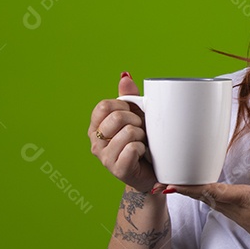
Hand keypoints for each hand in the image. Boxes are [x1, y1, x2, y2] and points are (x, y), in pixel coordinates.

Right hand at [89, 73, 164, 193]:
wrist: (153, 172)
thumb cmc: (143, 141)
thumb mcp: (136, 116)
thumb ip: (129, 97)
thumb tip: (125, 76)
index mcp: (96, 127)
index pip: (104, 105)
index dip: (123, 105)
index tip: (132, 114)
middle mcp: (96, 142)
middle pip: (117, 117)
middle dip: (136, 120)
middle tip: (141, 130)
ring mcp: (105, 158)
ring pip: (128, 132)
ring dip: (142, 135)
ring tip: (143, 143)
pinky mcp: (118, 169)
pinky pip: (133, 148)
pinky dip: (143, 148)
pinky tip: (142, 155)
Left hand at [171, 166, 249, 248]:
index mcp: (243, 198)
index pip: (211, 190)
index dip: (189, 186)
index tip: (170, 184)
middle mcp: (235, 208)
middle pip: (203, 196)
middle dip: (183, 188)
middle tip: (161, 182)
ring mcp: (236, 216)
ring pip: (209, 200)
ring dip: (193, 192)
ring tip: (176, 183)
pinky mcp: (241, 218)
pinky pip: (218, 204)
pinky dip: (206, 195)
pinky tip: (203, 190)